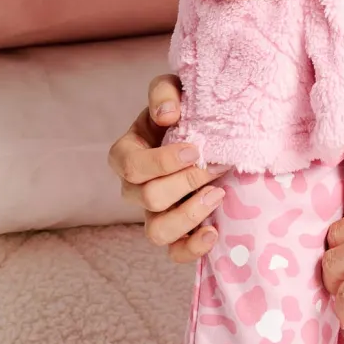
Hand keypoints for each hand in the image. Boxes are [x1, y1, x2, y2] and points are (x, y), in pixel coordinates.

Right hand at [107, 73, 224, 261]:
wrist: (206, 129)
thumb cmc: (183, 109)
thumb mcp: (172, 90)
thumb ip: (164, 92)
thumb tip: (168, 114)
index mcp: (126, 155)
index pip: (132, 167)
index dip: (162, 162)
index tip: (196, 149)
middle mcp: (134, 189)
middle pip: (149, 198)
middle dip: (187, 182)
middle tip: (216, 166)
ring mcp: (153, 213)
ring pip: (157, 231)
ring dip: (189, 215)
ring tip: (217, 195)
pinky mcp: (175, 231)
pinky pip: (174, 252)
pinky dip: (192, 248)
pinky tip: (214, 232)